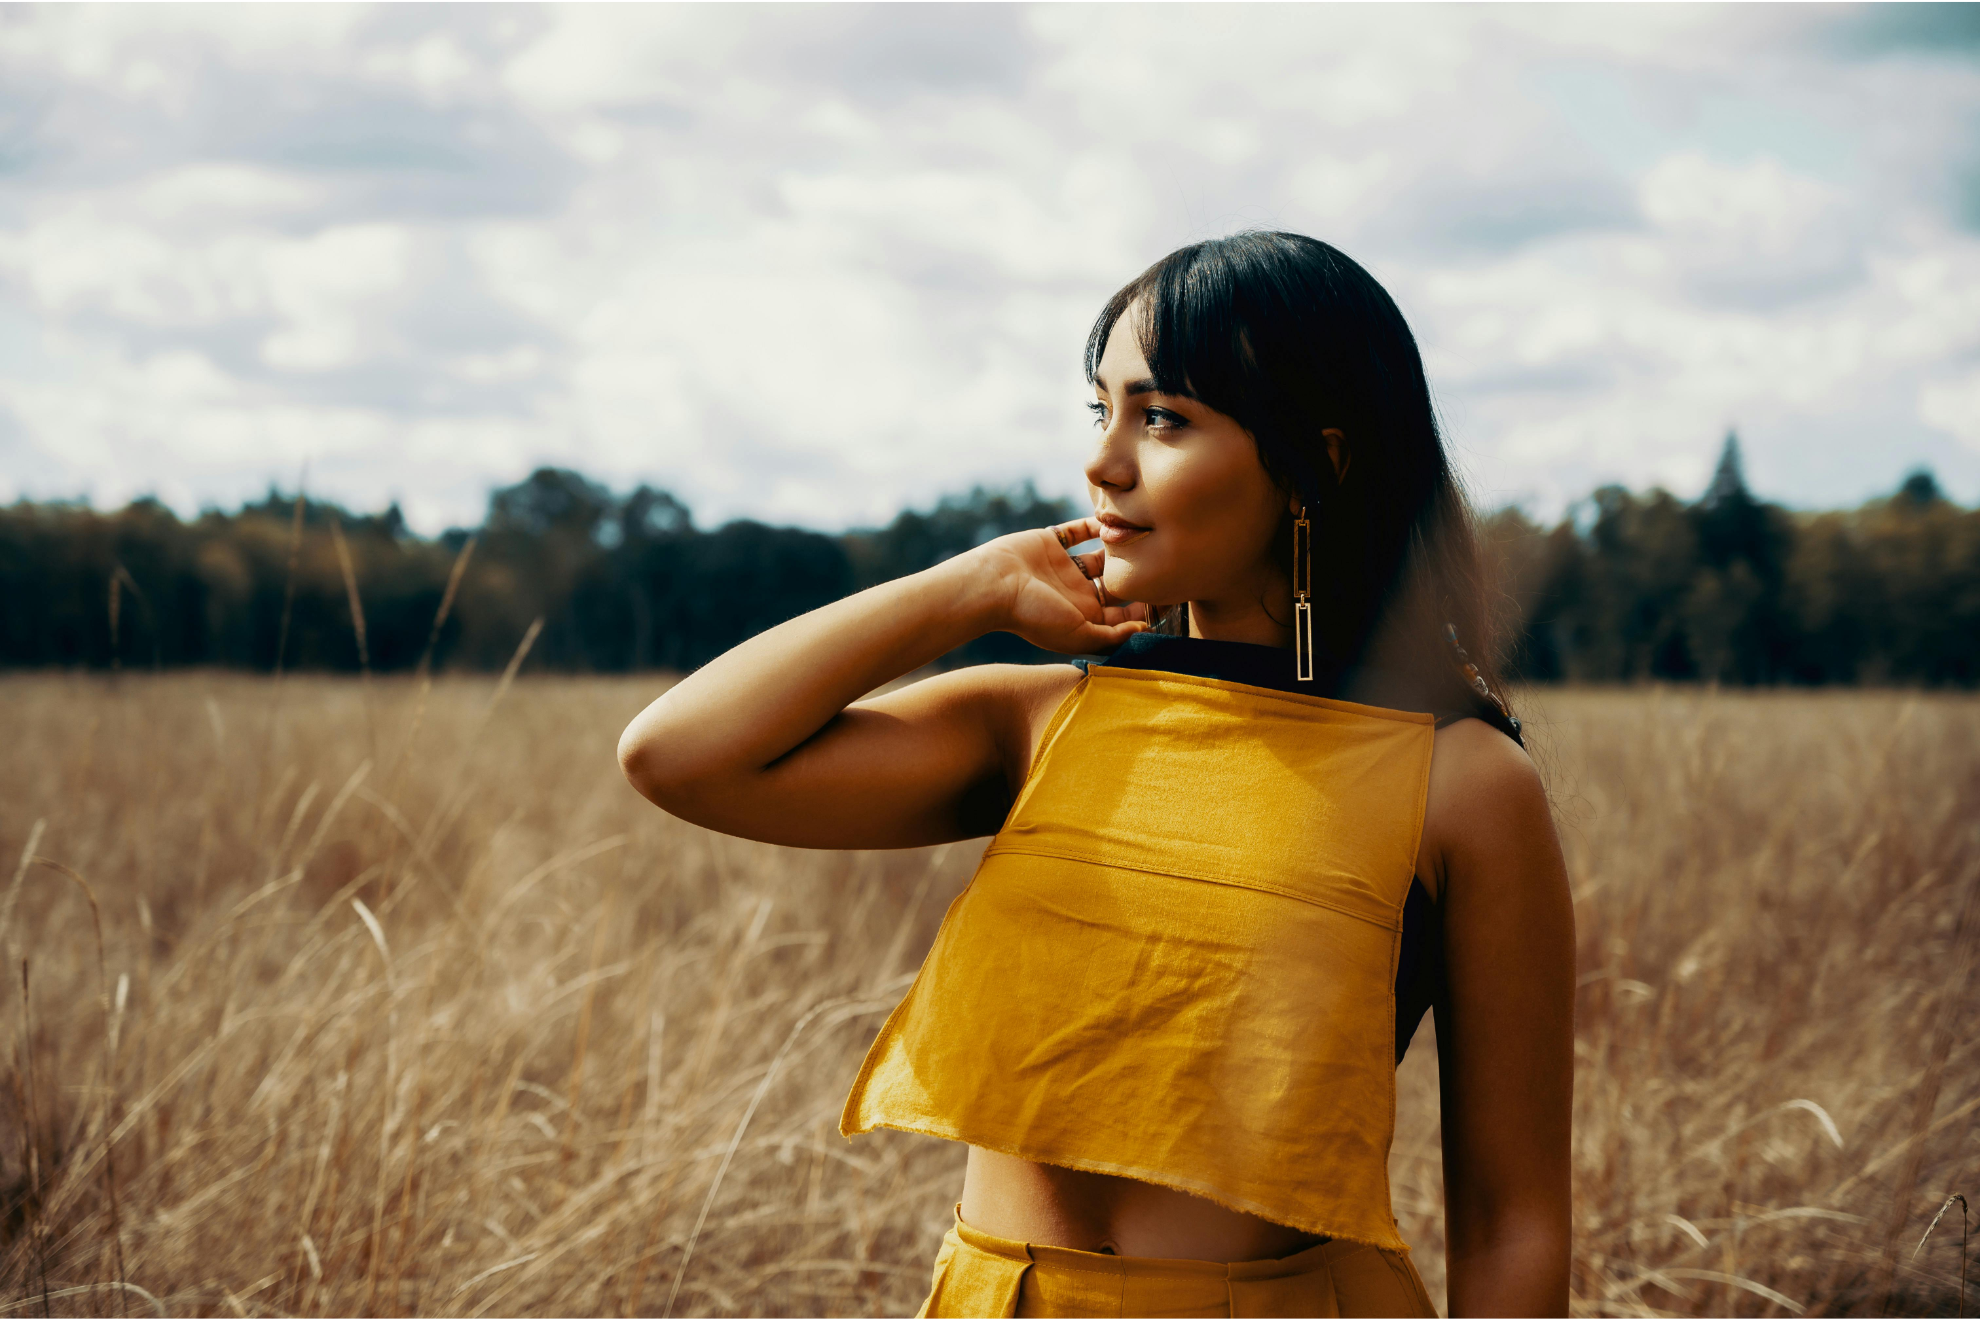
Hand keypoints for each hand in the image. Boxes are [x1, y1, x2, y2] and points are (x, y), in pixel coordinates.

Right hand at [963, 517, 1150, 654]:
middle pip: (1117, 583)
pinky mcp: (1051, 542)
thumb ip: (1113, 636)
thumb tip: (1145, 629)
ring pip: (1101, 555)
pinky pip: (1079, 530)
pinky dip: (1095, 523)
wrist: (993, 585)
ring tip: (1142, 533)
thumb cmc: (1033, 616)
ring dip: (1120, 545)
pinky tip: (1114, 517)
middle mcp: (1076, 593)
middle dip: (1138, 574)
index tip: (1171, 592)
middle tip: (1165, 557)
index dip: (1146, 606)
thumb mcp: (1079, 635)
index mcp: (1084, 617)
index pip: (1123, 614)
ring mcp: (1064, 566)